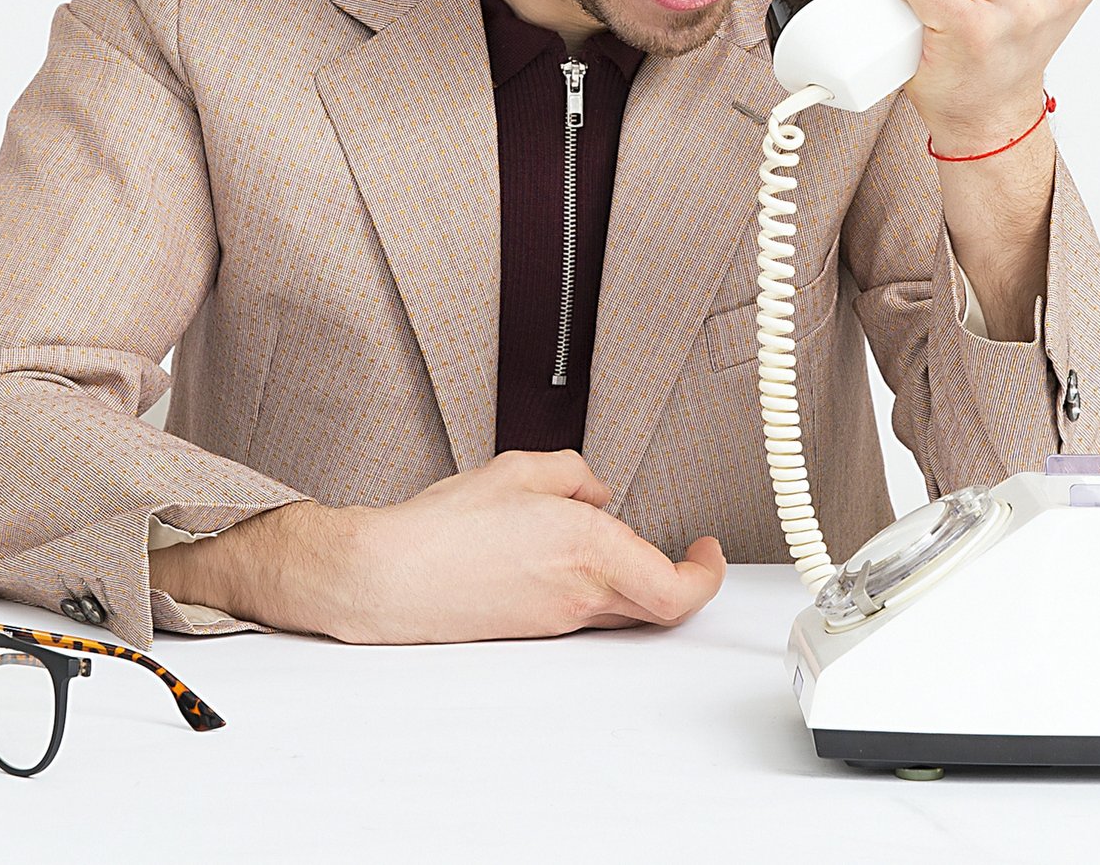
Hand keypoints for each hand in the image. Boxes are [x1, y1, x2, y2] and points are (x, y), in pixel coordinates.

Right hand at [328, 450, 725, 642]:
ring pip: (625, 610)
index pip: (678, 588)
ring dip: (637, 581)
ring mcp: (559, 619)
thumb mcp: (518, 469)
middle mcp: (581, 594)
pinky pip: (587, 611)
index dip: (707, 574)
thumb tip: (595, 492)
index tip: (708, 551)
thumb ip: (574, 473)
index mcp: (590, 550)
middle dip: (682, 579)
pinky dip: (596, 586)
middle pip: (661, 608)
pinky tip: (566, 557)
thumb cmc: (443, 529)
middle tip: (688, 554)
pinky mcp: (534, 629)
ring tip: (616, 542)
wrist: (391, 578)